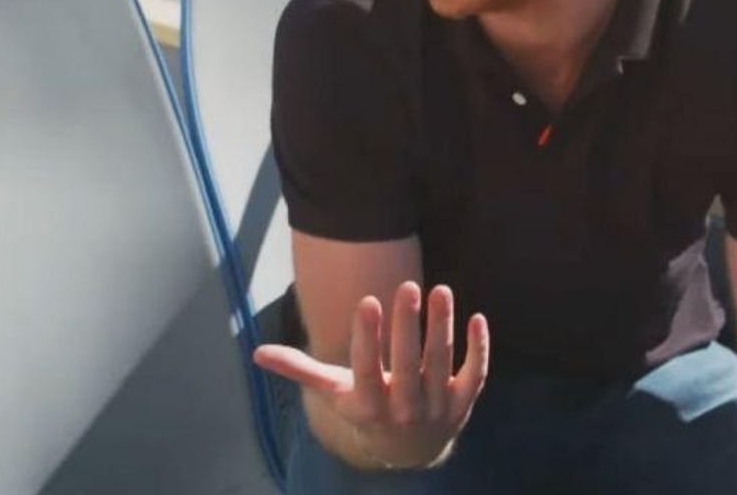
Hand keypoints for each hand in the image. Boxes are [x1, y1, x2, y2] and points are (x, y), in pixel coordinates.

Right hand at [254, 282, 488, 468]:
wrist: (407, 451)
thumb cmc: (366, 410)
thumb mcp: (333, 394)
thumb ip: (300, 370)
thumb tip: (257, 353)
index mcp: (369, 405)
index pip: (367, 368)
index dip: (368, 336)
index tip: (368, 300)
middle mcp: (404, 409)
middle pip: (407, 364)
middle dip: (408, 326)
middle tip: (408, 285)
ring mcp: (437, 408)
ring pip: (441, 364)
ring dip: (442, 327)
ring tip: (440, 290)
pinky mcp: (464, 403)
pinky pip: (474, 375)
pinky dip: (478, 349)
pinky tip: (476, 317)